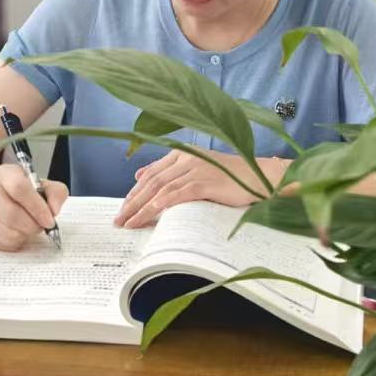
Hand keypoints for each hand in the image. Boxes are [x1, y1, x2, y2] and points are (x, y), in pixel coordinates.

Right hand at [0, 164, 67, 250]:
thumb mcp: (35, 180)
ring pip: (7, 234)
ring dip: (25, 236)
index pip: (19, 189)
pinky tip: (17, 233)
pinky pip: (1, 244)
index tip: (49, 219)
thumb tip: (54, 211)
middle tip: (42, 226)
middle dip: (33, 226)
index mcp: (5, 174)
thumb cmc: (12, 184)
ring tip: (29, 228)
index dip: (37, 207)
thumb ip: (54, 192)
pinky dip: (15, 243)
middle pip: (12, 215)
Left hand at [114, 149, 257, 228]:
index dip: (134, 192)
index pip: (150, 174)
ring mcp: (196, 168)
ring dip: (142, 208)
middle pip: (151, 182)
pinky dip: (163, 203)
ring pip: (161, 189)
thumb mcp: (195, 168)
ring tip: (129, 223)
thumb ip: (168, 170)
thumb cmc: (228, 176)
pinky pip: (178, 193)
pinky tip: (151, 213)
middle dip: (132, 202)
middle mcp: (186, 157)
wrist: (257, 176)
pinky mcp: (206, 181)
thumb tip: (139, 175)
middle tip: (119, 220)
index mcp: (182, 152)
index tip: (123, 209)